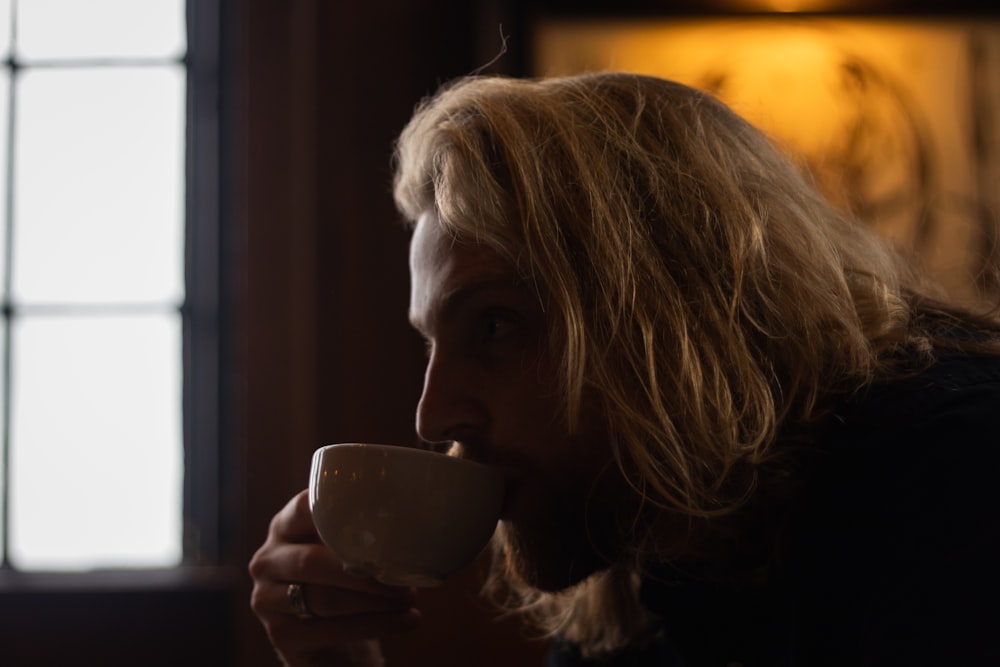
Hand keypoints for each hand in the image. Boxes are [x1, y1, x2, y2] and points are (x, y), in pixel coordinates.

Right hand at [249, 489, 420, 665]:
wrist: (326, 638)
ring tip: (409, 598)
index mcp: (284, 527)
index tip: (384, 519)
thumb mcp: (342, 548)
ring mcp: (267, 600)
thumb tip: (411, 519)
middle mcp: (268, 560)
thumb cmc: (341, 580)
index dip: (340, 512)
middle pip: (313, 561)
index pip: (305, 508)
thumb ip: (359, 529)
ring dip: (375, 601)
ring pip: (325, 599)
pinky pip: (331, 631)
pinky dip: (376, 626)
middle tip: (404, 576)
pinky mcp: (282, 636)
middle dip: (364, 571)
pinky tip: (407, 620)